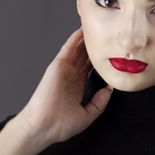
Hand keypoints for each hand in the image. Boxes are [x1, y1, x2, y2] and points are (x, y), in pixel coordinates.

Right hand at [17, 28, 112, 143]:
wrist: (44, 126)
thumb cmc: (61, 125)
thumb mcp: (88, 115)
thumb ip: (100, 102)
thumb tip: (110, 89)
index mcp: (77, 87)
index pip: (89, 68)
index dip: (98, 60)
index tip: (108, 52)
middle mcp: (70, 76)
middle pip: (84, 56)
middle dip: (93, 46)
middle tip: (104, 35)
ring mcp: (64, 70)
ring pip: (77, 50)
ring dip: (84, 39)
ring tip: (95, 28)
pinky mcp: (57, 66)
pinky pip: (67, 49)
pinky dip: (74, 39)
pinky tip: (81, 30)